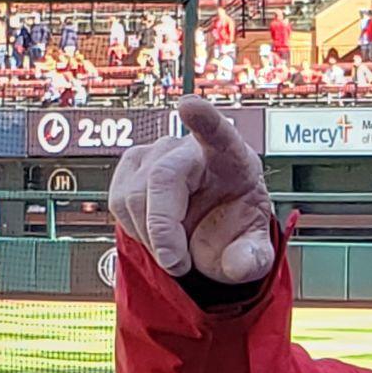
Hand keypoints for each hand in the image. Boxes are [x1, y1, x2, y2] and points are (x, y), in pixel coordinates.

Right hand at [108, 95, 273, 282]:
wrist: (213, 229)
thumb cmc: (234, 229)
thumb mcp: (253, 252)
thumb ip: (252, 260)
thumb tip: (240, 265)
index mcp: (230, 158)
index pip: (218, 133)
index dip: (204, 119)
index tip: (189, 106)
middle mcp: (189, 149)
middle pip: (161, 180)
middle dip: (163, 231)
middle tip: (179, 265)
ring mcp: (155, 154)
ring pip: (133, 197)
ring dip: (150, 237)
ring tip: (176, 248)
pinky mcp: (131, 167)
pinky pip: (118, 203)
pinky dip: (136, 230)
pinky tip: (157, 235)